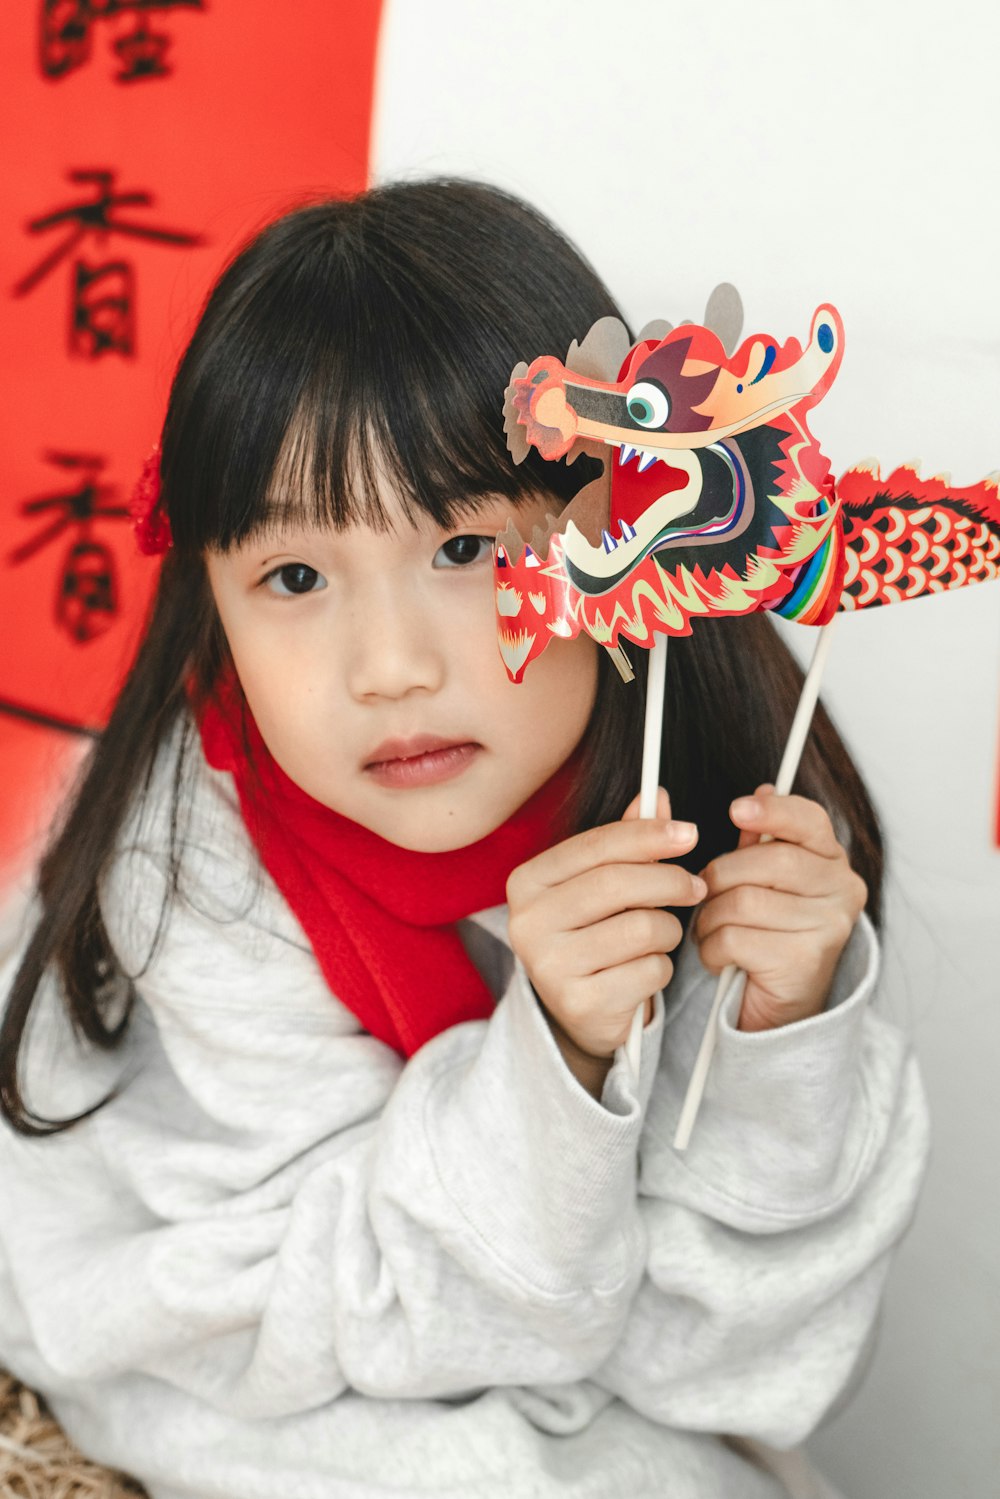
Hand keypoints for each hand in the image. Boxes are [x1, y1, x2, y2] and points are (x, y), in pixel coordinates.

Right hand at [507, 788, 704, 1078]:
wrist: (581, 1011)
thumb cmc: (595, 933)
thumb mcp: (603, 883)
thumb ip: (627, 841)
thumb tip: (657, 795)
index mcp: (527, 882)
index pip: (594, 846)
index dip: (647, 835)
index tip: (689, 833)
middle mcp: (527, 923)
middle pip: (617, 884)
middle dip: (669, 880)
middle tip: (697, 886)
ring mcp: (550, 967)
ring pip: (641, 928)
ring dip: (668, 930)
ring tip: (661, 935)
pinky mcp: (580, 1004)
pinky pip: (649, 971)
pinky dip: (661, 967)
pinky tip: (646, 971)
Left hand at [695, 785, 867, 1030]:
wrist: (783, 1012)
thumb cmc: (768, 936)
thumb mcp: (765, 883)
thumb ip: (759, 841)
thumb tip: (763, 789)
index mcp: (833, 863)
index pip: (809, 821)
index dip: (772, 810)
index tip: (736, 808)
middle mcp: (842, 891)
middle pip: (768, 860)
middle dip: (721, 875)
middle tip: (706, 893)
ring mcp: (828, 927)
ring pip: (743, 900)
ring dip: (711, 917)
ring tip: (712, 930)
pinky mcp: (804, 960)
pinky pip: (735, 938)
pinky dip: (712, 948)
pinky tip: (720, 957)